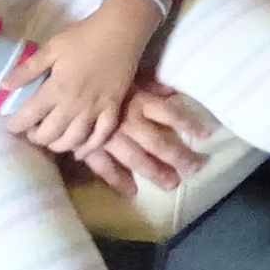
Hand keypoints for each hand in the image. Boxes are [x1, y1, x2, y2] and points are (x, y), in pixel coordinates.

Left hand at [3, 0, 160, 157]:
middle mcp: (75, 104)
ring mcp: (96, 109)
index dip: (15, 125)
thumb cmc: (84, 36)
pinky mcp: (113, 108)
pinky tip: (79, 150)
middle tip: (32, 129)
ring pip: (73, 140)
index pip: (28, 117)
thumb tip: (3, 86)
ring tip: (52, 138)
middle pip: (49, 134)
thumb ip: (28, 69)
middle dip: (35, 137)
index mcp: (56, 88)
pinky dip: (90, 147)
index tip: (11, 124)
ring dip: (58, 145)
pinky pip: (102, 136)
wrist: (122, 30)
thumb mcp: (52, 47)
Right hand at [78, 80, 216, 196]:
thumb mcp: (129, 77)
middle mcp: (128, 121)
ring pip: (136, 158)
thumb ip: (152, 87)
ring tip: (173, 184)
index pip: (170, 113)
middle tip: (195, 169)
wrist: (64, 90)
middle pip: (158, 142)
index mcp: (139, 101)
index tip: (206, 134)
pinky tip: (132, 192)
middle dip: (178, 156)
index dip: (188, 123)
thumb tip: (174, 95)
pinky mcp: (89, 149)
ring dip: (155, 172)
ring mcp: (108, 137)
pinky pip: (105, 168)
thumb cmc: (101, 81)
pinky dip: (118, 181)